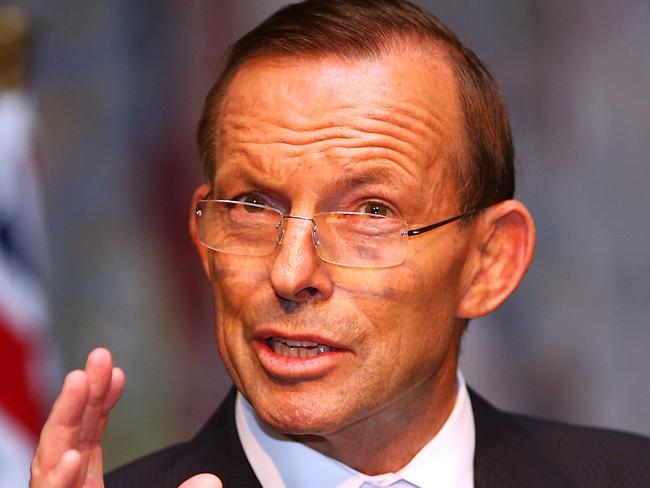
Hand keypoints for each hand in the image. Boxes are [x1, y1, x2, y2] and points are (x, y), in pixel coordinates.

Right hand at [29, 348, 222, 487]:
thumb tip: (212, 483)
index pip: (91, 438)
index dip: (100, 403)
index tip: (118, 372)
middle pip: (70, 440)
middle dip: (82, 398)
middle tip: (98, 357)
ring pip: (53, 463)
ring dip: (66, 421)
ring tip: (80, 382)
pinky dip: (60, 479)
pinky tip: (76, 451)